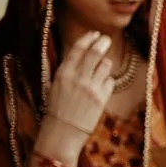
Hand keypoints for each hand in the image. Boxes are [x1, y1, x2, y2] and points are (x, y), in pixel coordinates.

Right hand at [40, 32, 115, 155]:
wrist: (62, 133)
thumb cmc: (57, 109)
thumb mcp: (55, 85)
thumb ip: (68, 69)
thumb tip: (81, 52)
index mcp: (63, 73)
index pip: (78, 48)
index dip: (88, 38)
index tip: (95, 33)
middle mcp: (77, 78)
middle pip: (95, 52)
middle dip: (103, 42)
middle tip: (106, 39)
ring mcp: (91, 88)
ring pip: (106, 65)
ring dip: (105, 64)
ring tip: (100, 70)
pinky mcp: (102, 98)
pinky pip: (110, 81)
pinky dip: (107, 81)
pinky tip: (99, 88)